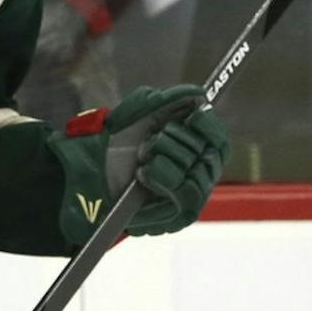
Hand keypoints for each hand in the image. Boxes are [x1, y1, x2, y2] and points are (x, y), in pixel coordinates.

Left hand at [51, 83, 226, 239]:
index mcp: (195, 150)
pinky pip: (185, 191)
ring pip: (197, 171)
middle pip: (209, 153)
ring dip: (165, 157)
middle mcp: (199, 175)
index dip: (210, 126)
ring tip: (144, 157)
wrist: (92, 172)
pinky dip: (162, 176)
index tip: (195, 114)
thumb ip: (169, 99)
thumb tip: (199, 93)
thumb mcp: (140, 113)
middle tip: (151, 140)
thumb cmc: (116, 145)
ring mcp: (192, 197)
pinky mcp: (181, 216)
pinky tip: (144, 174)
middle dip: (175, 139)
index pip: (219, 140)